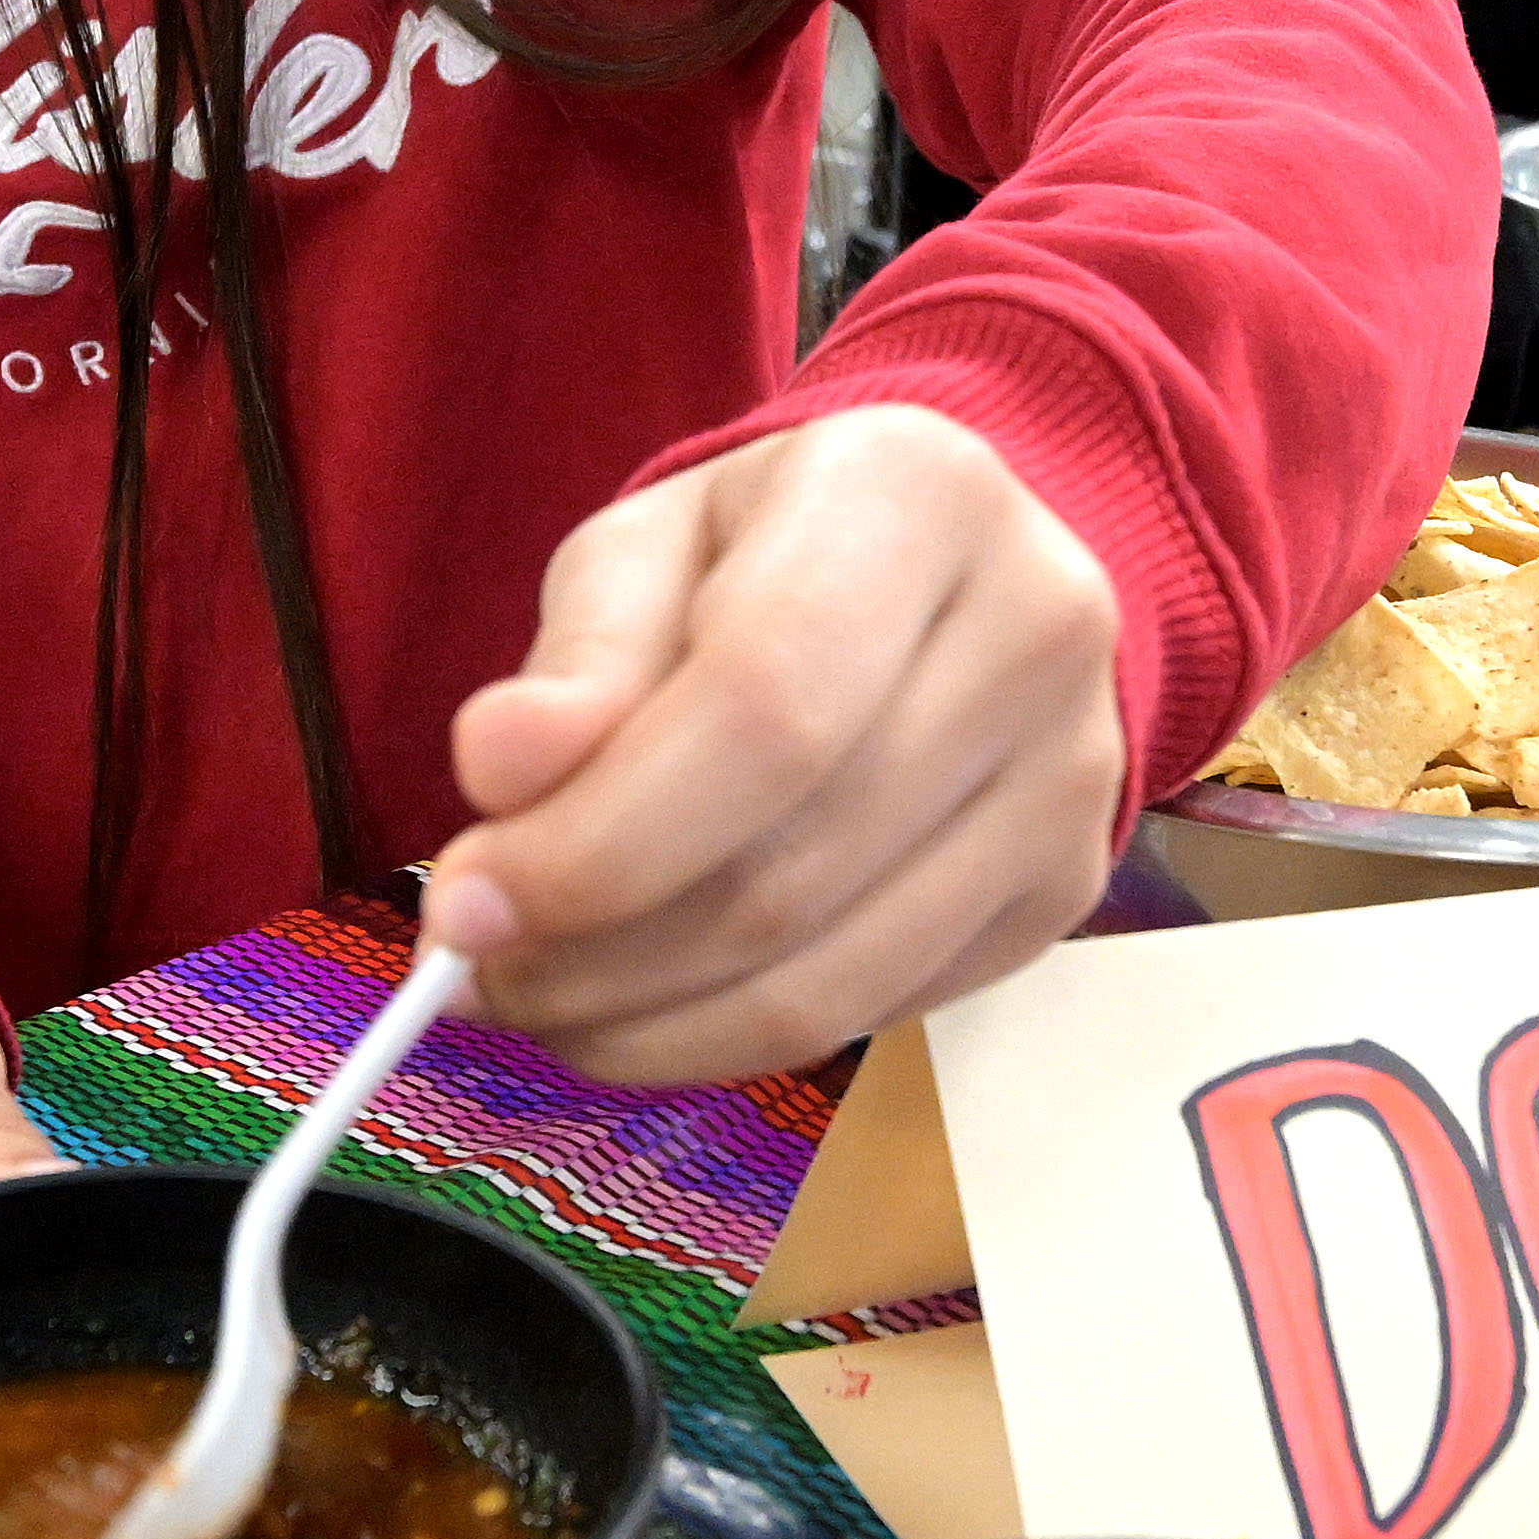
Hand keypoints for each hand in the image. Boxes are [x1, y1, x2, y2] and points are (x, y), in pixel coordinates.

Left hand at [423, 403, 1127, 1086]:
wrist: (949, 574)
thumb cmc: (765, 553)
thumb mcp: (647, 550)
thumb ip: (576, 660)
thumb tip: (499, 773)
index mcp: (918, 497)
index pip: (762, 711)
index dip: (603, 838)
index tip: (468, 901)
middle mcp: (1035, 632)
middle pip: (788, 867)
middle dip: (597, 952)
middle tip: (473, 969)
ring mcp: (1070, 776)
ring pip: (828, 978)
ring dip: (647, 1025)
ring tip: (539, 997)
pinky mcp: (1065, 890)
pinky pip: (873, 1013)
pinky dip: (727, 1041)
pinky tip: (640, 1008)